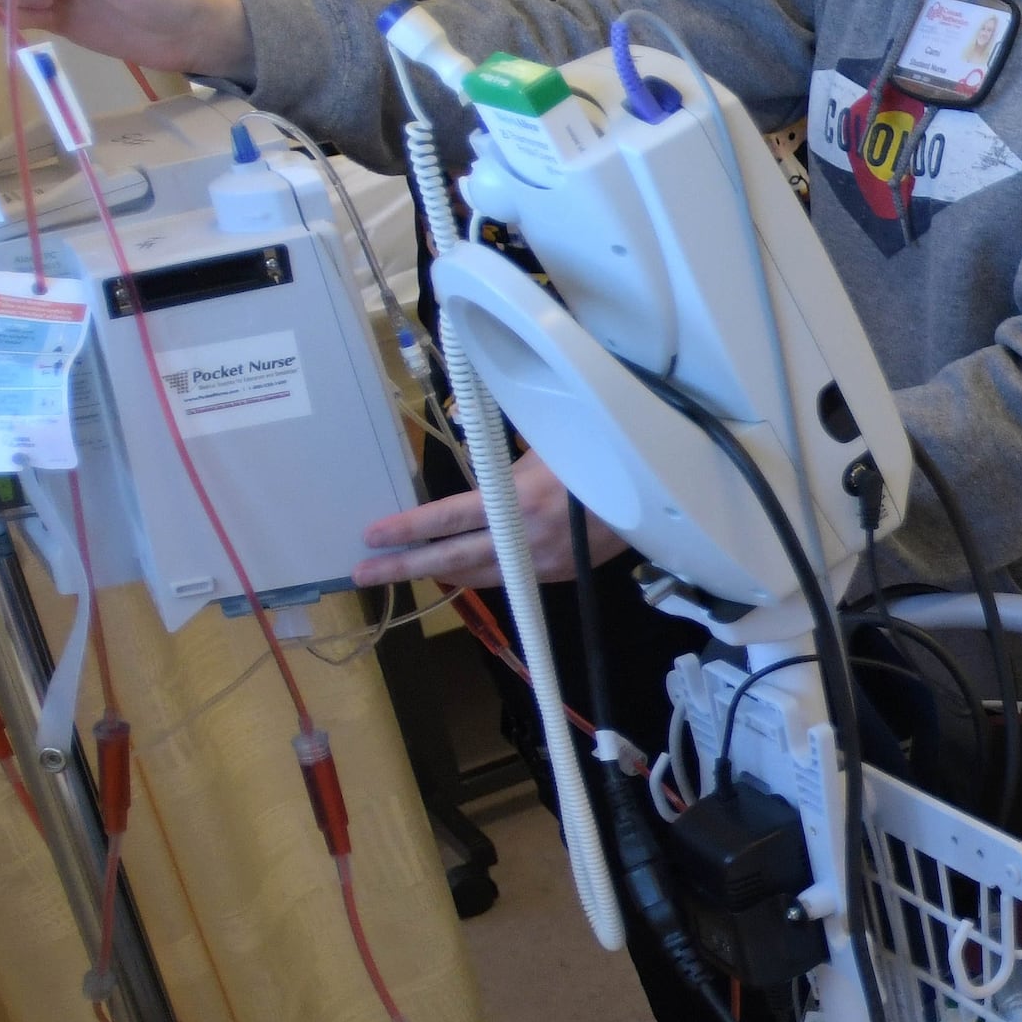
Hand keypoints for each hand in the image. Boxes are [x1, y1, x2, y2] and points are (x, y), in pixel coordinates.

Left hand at [362, 453, 609, 592]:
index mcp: (518, 502)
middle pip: (451, 560)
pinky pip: (507, 578)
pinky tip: (460, 568)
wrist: (656, 493)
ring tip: (405, 570)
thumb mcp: (548, 444)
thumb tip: (477, 464)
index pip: (447, 519)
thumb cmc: (600, 453)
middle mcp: (524, 540)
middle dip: (403, 567)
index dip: (407, 529)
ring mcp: (542, 564)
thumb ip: (505, 461)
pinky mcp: (558, 575)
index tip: (372, 537)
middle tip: (364, 574)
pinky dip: (478, 573)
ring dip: (439, 572)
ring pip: (477, 575)